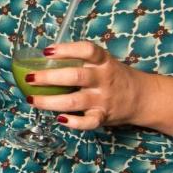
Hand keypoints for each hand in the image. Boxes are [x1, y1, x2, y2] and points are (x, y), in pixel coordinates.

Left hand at [25, 40, 148, 129]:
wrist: (142, 97)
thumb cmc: (114, 76)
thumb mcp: (103, 62)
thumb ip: (80, 60)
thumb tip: (42, 58)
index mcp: (103, 61)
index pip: (87, 50)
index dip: (66, 49)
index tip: (47, 51)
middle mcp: (103, 79)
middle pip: (75, 76)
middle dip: (49, 78)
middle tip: (30, 77)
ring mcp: (103, 99)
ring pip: (74, 101)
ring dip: (50, 102)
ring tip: (32, 100)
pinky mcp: (103, 116)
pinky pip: (88, 122)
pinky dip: (73, 123)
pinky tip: (59, 119)